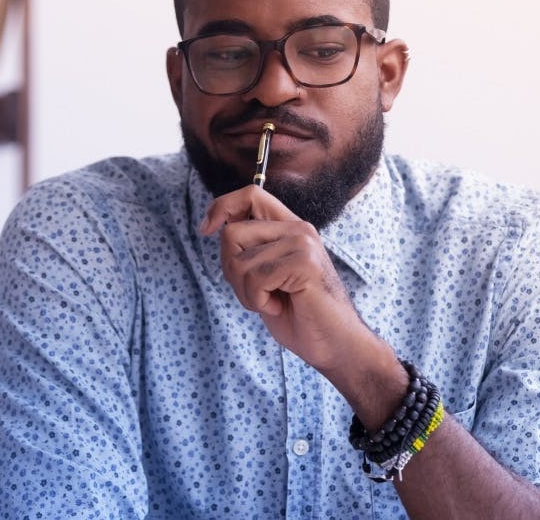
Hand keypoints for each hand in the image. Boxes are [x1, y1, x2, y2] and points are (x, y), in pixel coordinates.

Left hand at [198, 185, 364, 373]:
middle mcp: (298, 229)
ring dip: (246, 292)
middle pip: (232, 233)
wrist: (334, 344)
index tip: (205, 230)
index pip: (250, 194)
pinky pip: (255, 279)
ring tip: (271, 301)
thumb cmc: (298, 314)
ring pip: (239, 261)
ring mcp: (303, 244)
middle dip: (231, 270)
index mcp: (290, 227)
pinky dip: (258, 301)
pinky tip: (279, 306)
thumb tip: (216, 226)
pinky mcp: (304, 264)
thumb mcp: (266, 275)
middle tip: (256, 292)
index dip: (221, 207)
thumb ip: (248, 249)